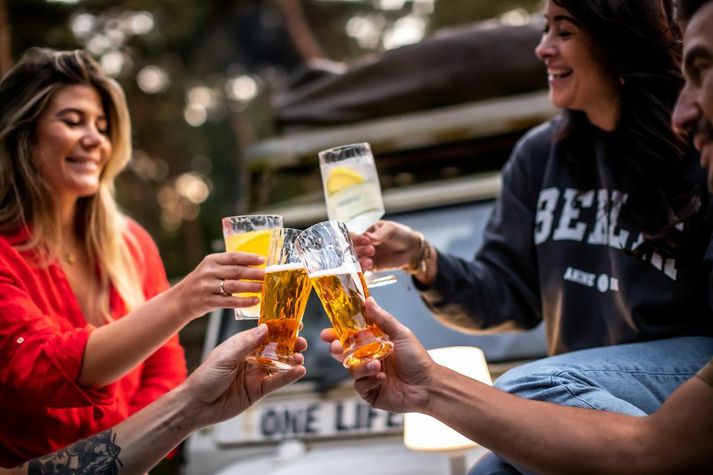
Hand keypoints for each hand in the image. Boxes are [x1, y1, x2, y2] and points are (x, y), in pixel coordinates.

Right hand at [171, 252, 265, 319]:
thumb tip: (255, 267)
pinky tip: (254, 301)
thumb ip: (228, 267)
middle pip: (236, 271)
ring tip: (264, 288)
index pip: (233, 257)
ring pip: (234, 286)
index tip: (263, 260)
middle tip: (268, 276)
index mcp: (211, 260)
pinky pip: (229, 301)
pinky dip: (243, 301)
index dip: (249, 258)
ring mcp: (207, 287)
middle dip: (254, 274)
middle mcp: (208, 272)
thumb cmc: (202, 283)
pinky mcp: (208, 301)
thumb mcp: (210, 269)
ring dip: (251, 287)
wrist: (180, 300)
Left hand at [186, 324, 306, 426]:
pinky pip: (277, 381)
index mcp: (241, 345)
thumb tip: (265, 328)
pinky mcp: (258, 390)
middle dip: (290, 344)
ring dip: (291, 360)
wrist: (197, 405)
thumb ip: (247, 343)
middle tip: (302, 342)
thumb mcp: (225, 356)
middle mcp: (251, 358)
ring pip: (278, 365)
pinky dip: (289, 376)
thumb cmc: (206, 376)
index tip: (295, 323)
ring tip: (300, 357)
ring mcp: (255, 374)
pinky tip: (299, 370)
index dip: (279, 328)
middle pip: (275, 348)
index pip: (264, 333)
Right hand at [320, 298, 434, 413]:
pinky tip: (382, 378)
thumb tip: (368, 300)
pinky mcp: (369, 392)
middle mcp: (367, 358)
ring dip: (362, 366)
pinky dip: (369, 380)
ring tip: (377, 366)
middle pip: (343, 353)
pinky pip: (359, 385)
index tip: (327, 333)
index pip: (349, 337)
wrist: (428, 386)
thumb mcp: (400, 334)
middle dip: (337, 350)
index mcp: (373, 343)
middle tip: (336, 348)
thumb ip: (382, 319)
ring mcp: (367, 375)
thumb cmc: (417, 359)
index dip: (336, 334)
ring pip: (351, 369)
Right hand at [352, 221, 421, 271]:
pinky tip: (369, 268)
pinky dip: (362, 270)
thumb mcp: (390, 230)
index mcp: (364, 234)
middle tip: (371, 250)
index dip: (356, 239)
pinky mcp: (371, 267)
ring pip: (355, 261)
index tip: (366, 240)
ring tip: (370, 262)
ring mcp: (366, 256)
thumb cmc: (400, 234)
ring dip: (359, 261)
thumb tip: (368, 237)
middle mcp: (362, 245)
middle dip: (358, 251)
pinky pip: (362, 270)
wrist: (412, 248)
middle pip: (351, 250)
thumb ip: (379, 234)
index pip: (353, 236)